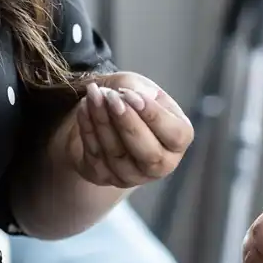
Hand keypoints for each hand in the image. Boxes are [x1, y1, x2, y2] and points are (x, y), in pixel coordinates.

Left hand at [59, 72, 191, 189]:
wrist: (103, 114)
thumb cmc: (130, 100)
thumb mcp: (139, 86)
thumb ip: (140, 89)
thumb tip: (139, 97)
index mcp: (178, 140)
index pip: (176, 135)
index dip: (154, 116)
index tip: (130, 94)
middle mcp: (161, 164)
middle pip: (149, 153)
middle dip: (127, 123)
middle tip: (111, 97)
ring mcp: (131, 175)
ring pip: (117, 155)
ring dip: (103, 122)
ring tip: (93, 95)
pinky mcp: (104, 176)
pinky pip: (95, 155)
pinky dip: (88, 129)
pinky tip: (84, 107)